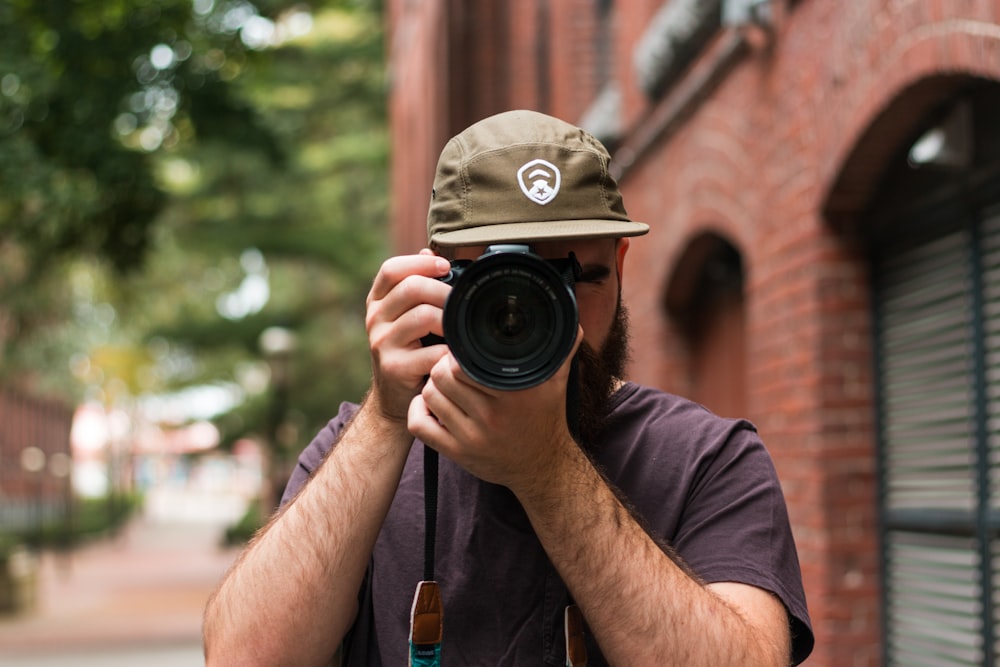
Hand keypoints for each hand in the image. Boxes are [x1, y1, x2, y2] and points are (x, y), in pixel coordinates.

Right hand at [365, 249, 451, 422]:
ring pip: (423, 316)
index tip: (446, 266)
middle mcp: (375, 319)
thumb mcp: (408, 316)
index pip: (392, 269)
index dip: (420, 262)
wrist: (396, 398)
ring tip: (463, 327)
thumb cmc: (411, 351)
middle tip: (463, 302)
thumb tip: (431, 250)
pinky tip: (459, 353)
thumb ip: (418, 285)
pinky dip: (451, 351)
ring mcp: (382, 343)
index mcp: (377, 301)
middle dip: (444, 291)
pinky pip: (432, 351)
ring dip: (451, 320)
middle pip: (412, 288)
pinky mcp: (394, 368)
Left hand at [408, 327, 583, 493]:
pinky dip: (419, 411)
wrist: (544, 467)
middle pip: (441, 376)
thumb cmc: (547, 418)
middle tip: (452, 369)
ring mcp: (471, 437)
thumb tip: (570, 317)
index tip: (464, 354)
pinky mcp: (457, 453)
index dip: (458, 353)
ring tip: (446, 386)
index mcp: (512, 394)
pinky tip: (432, 406)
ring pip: (430, 396)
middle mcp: (491, 416)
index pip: (463, 363)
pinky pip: (419, 425)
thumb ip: (561, 348)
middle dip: (443, 367)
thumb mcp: (557, 382)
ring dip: (433, 387)